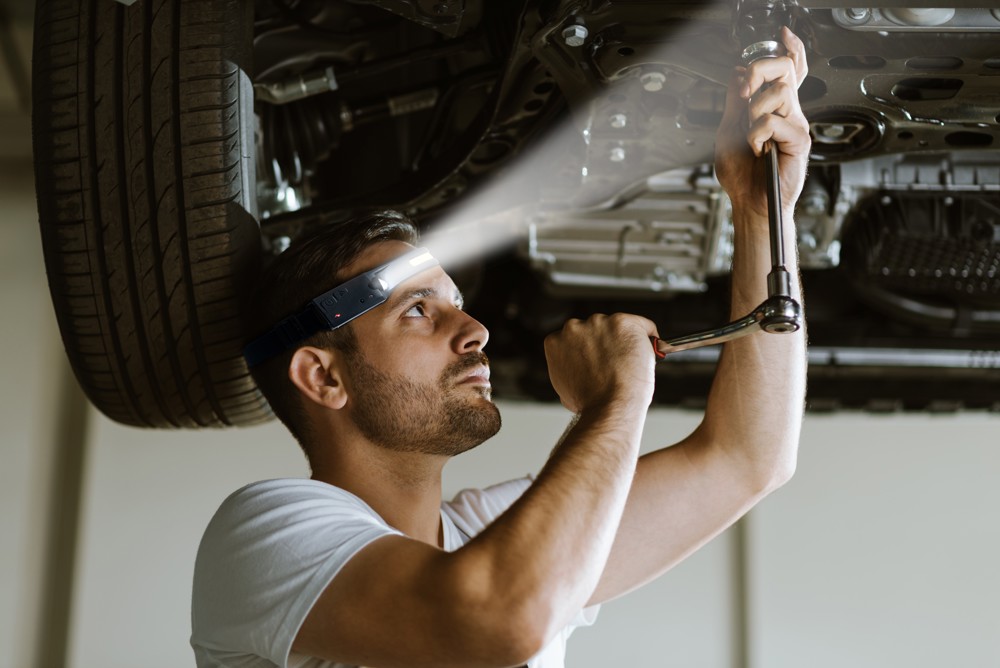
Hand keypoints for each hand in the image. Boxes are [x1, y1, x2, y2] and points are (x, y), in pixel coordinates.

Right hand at [543, 313, 657, 413]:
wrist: (610, 405)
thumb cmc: (591, 403)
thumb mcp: (565, 386)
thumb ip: (571, 368)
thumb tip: (584, 369)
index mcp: (556, 341)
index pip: (573, 338)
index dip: (587, 350)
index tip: (598, 359)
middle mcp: (573, 327)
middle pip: (594, 329)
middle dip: (604, 343)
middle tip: (616, 362)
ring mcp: (599, 323)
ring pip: (617, 327)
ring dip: (624, 340)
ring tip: (631, 363)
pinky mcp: (623, 323)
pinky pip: (642, 326)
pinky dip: (648, 337)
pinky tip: (649, 351)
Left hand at [715, 26, 811, 219]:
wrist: (750, 203)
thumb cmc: (742, 175)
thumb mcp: (729, 130)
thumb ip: (734, 101)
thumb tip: (738, 72)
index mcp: (774, 108)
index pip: (788, 71)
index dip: (790, 49)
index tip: (782, 34)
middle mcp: (788, 113)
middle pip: (785, 69)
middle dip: (761, 70)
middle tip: (746, 90)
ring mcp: (795, 125)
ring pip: (779, 92)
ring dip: (754, 111)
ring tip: (751, 135)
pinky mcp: (799, 140)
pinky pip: (774, 122)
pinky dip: (757, 135)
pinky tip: (758, 150)